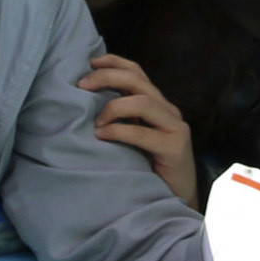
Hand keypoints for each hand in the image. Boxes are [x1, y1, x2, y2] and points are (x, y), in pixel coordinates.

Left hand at [79, 54, 197, 205]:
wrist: (177, 198)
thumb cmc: (151, 168)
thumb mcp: (136, 136)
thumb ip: (124, 118)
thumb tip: (89, 101)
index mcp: (159, 105)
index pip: (137, 72)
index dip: (114, 62)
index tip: (90, 62)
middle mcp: (169, 110)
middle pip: (137, 81)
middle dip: (107, 77)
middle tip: (82, 85)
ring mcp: (175, 128)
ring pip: (142, 102)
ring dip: (113, 108)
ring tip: (95, 122)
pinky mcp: (174, 148)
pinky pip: (142, 133)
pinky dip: (118, 132)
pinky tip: (102, 136)